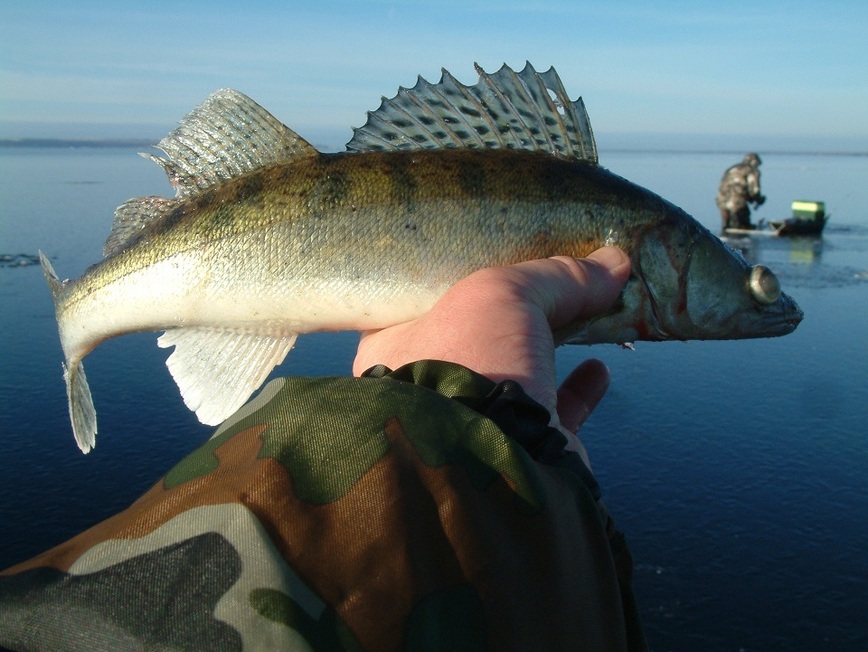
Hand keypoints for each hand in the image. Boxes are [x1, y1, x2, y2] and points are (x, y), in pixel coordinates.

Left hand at [353, 247, 630, 459]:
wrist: (491, 461)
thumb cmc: (469, 360)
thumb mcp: (503, 294)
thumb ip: (556, 276)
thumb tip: (615, 261)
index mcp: (398, 342)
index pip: (431, 299)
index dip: (469, 276)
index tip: (506, 256)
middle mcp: (428, 381)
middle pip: (484, 333)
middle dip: (525, 310)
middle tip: (562, 283)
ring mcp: (472, 417)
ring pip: (521, 371)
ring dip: (558, 343)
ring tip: (589, 314)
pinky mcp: (517, 448)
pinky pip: (552, 413)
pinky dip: (579, 390)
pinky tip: (599, 369)